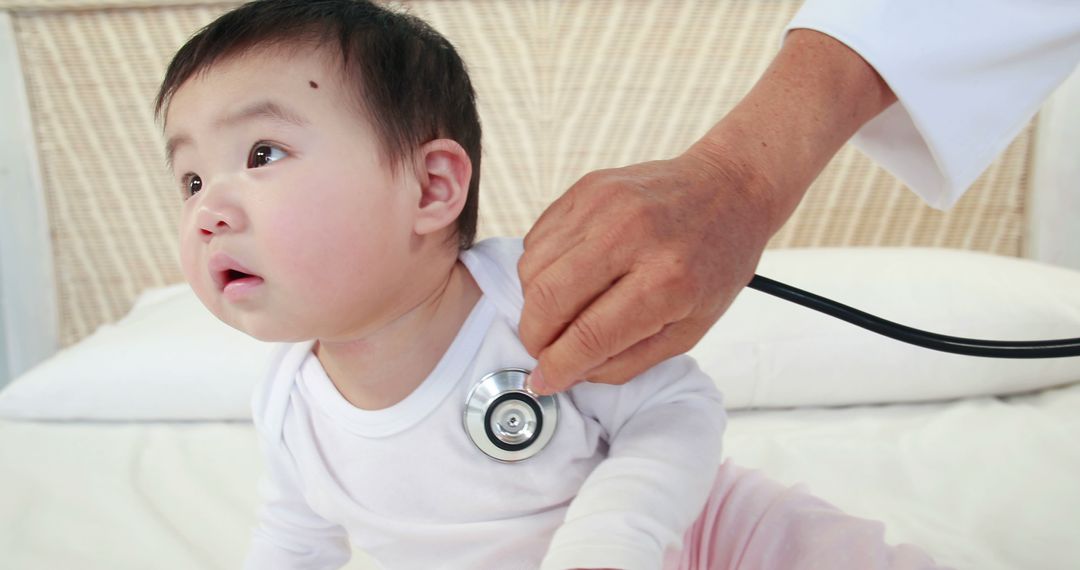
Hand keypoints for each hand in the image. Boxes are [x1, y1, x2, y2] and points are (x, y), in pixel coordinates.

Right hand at [517, 29, 894, 394]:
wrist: (730, 188)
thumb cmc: (715, 262)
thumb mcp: (690, 328)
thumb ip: (628, 360)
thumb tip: (571, 375)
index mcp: (666, 280)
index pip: (589, 335)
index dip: (557, 367)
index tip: (544, 381)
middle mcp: (631, 236)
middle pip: (548, 298)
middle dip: (534, 337)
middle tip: (542, 350)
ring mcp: (605, 205)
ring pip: (533, 268)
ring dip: (534, 303)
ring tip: (558, 313)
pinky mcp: (588, 187)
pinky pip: (538, 238)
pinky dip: (539, 269)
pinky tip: (565, 278)